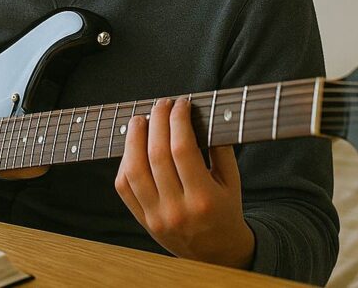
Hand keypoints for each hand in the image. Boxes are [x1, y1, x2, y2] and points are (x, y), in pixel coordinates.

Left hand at [115, 97, 255, 267]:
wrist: (216, 253)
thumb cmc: (225, 211)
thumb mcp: (232, 181)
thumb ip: (219, 148)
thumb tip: (200, 114)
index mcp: (203, 199)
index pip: (183, 149)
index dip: (178, 120)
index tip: (181, 104)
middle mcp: (177, 209)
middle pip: (156, 155)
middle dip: (157, 121)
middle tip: (161, 105)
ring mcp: (156, 216)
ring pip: (134, 170)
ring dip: (133, 138)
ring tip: (140, 119)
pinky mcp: (143, 220)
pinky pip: (124, 186)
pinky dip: (125, 162)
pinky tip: (133, 146)